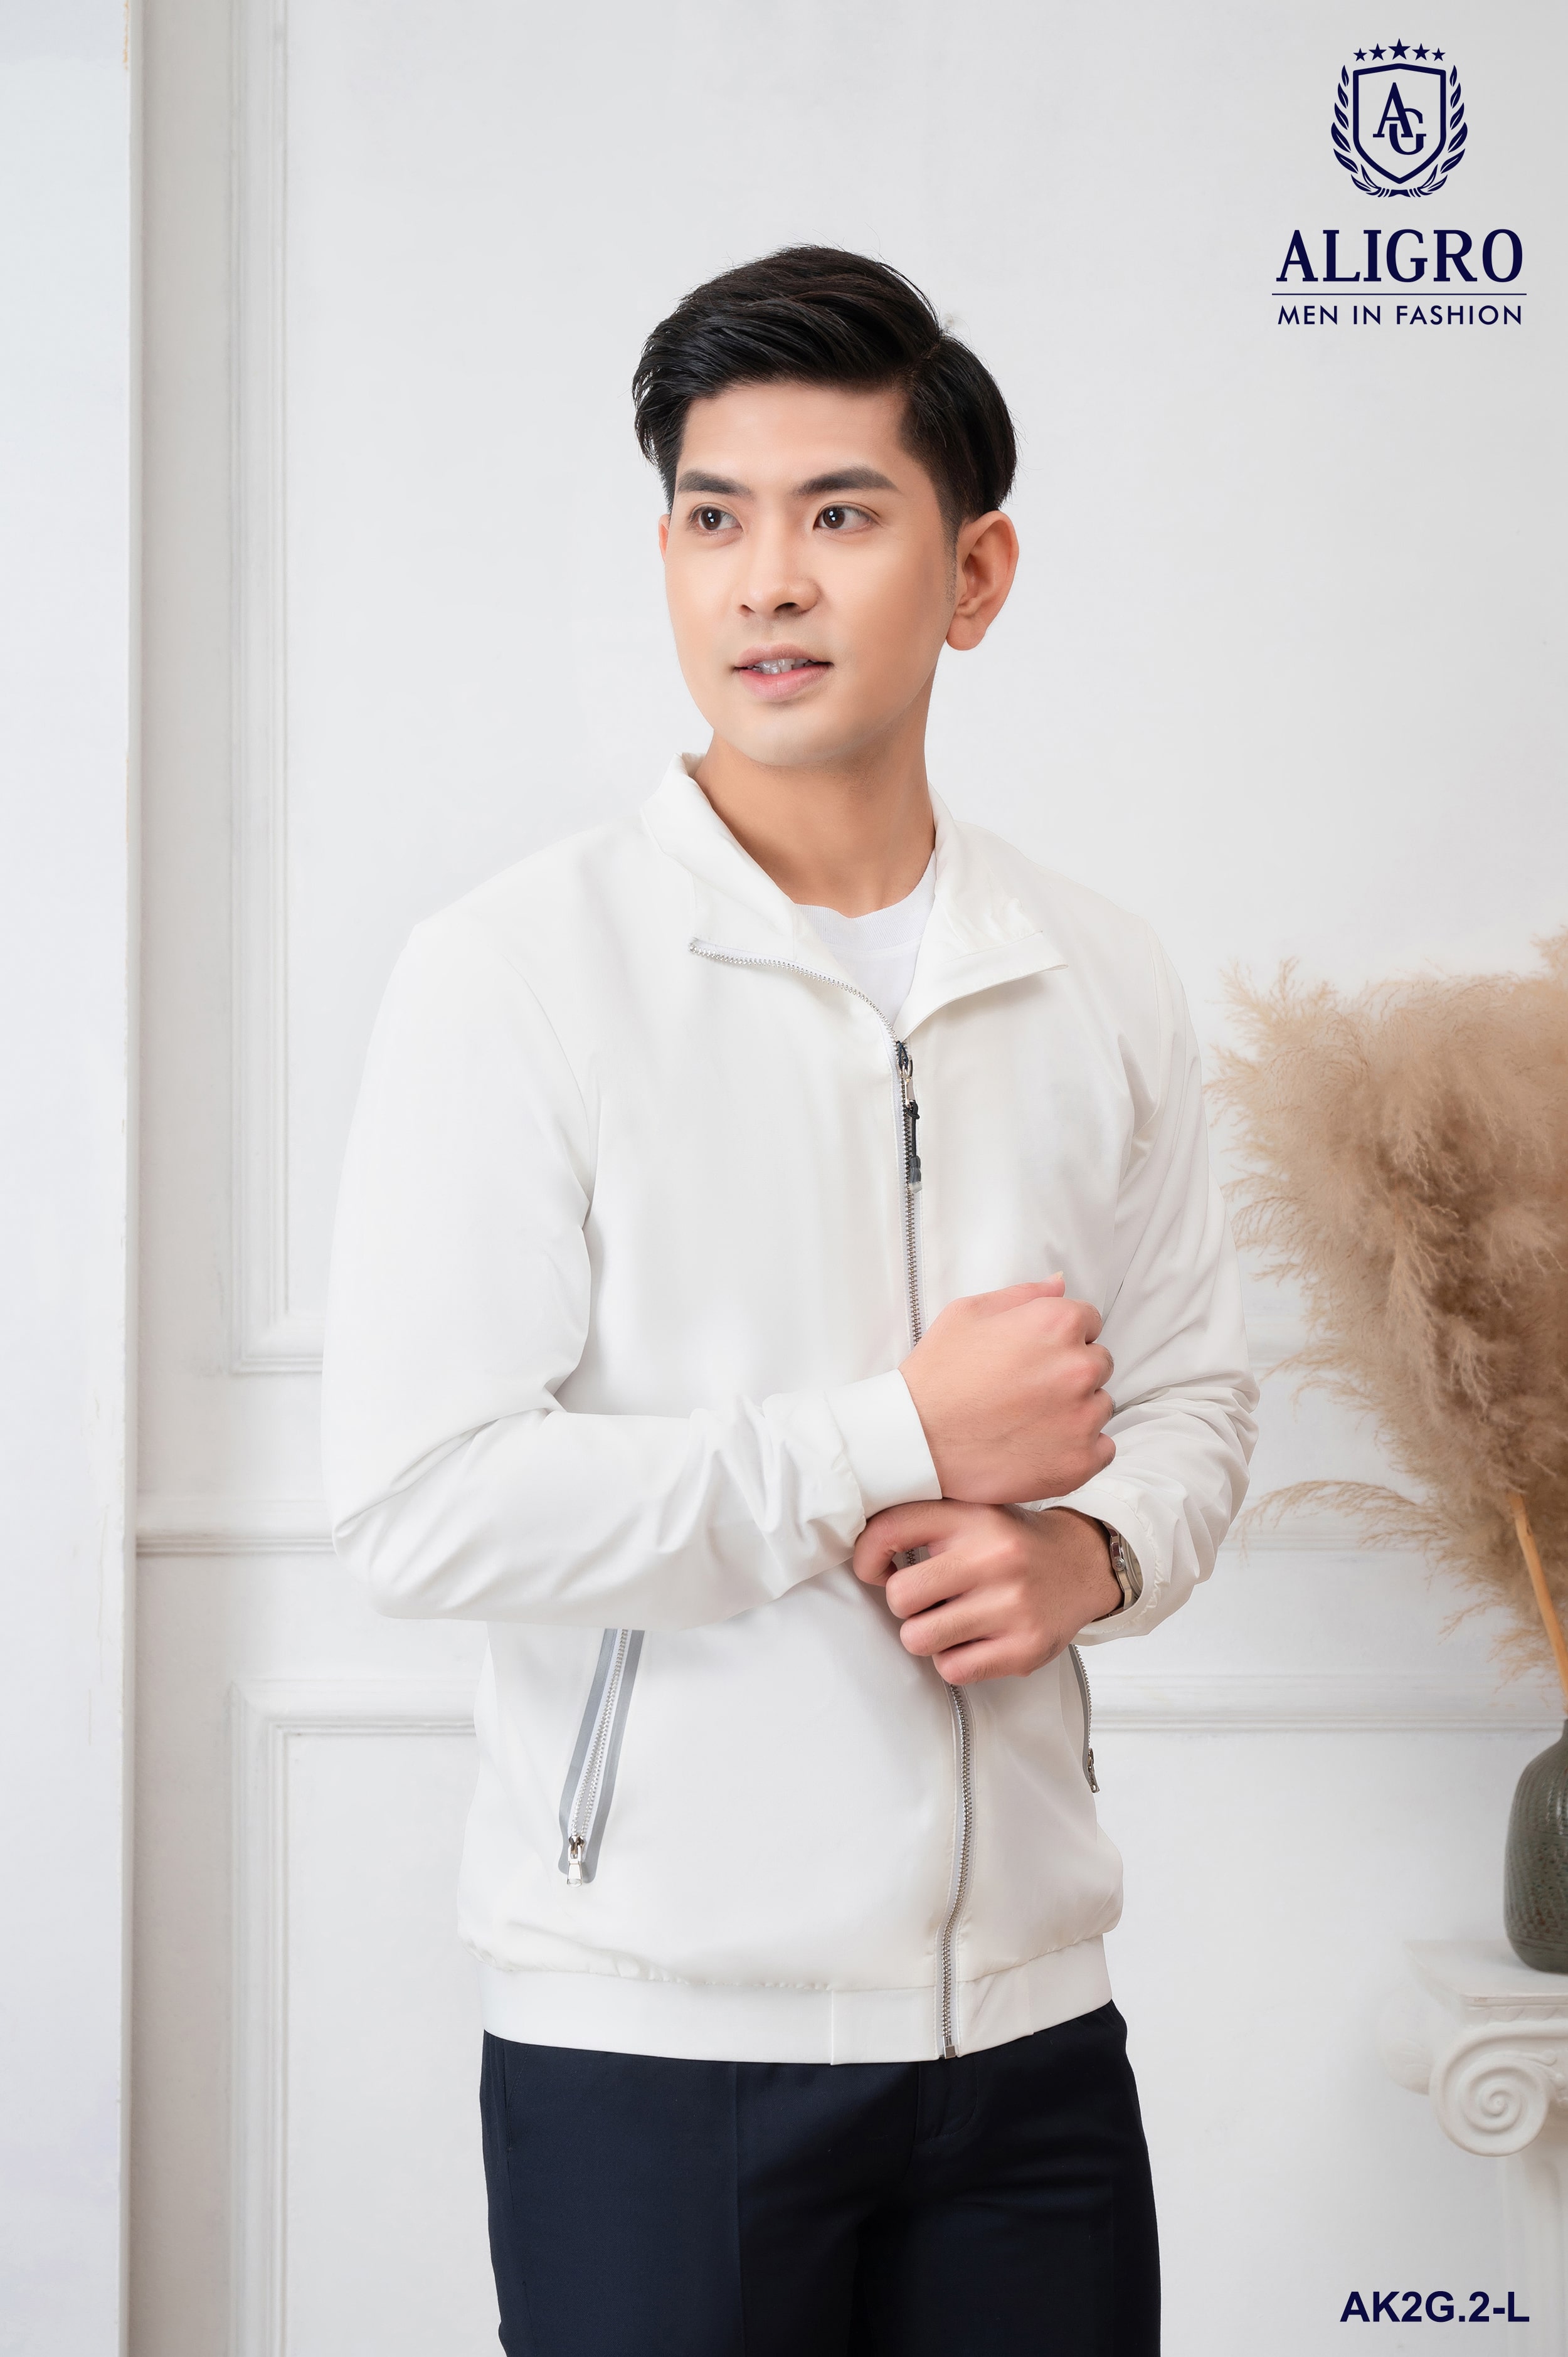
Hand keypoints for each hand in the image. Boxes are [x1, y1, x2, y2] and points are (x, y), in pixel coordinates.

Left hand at [853, 1500, 1120, 1683]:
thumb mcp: (969, 1513)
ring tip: (951, 1620)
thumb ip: (917, 1523)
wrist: (1081, 1565)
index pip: (889, 1530)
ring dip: (927, 1635)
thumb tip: (863, 1557)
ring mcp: (1012, 1606)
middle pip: (899, 1597)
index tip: (879, 1569)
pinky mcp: (1024, 1649)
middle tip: (928, 1599)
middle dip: (905, 1604)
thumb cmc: (1012, 1544)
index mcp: (973, 1517)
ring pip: (919, 1639)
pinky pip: (952, 1670)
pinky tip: (973, 1639)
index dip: (867, 1557)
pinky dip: (954, 1660)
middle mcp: (994, 1558)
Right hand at [899, 1279, 1115, 1504]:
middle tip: (1027, 1390)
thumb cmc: (937, 1374)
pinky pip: (1102, 1449)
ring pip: (1100, 1406)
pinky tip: (1041, 1447)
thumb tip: (1061, 1284)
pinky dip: (1079, 1449)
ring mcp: (1083, 1418)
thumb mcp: (969, 1313)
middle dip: (1070, 1372)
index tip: (1034, 1356)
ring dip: (1075, 1411)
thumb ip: (1024, 1295)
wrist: (915, 1441)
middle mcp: (1080, 1368)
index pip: (1089, 1322)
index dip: (1060, 1337)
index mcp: (1058, 1324)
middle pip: (1098, 1363)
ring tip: (1028, 1420)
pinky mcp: (1080, 1461)